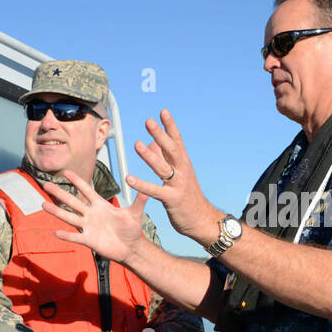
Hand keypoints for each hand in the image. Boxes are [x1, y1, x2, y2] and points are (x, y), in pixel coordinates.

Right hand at [42, 174, 148, 265]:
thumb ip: (139, 202)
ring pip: (70, 217)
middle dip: (60, 193)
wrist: (131, 248)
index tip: (66, 172)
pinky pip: (76, 237)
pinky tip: (55, 233)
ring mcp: (89, 227)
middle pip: (73, 201)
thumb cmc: (131, 229)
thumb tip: (146, 189)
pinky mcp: (89, 240)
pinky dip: (66, 235)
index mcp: (101, 205)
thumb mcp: (135, 214)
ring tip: (43, 205)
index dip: (77, 181)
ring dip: (57, 211)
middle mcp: (91, 214)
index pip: (87, 190)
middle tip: (45, 184)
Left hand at [125, 109, 220, 244]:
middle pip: (171, 150)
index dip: (170, 126)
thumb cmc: (188, 197)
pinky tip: (129, 179)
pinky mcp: (172, 199)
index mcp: (184, 164)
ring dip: (149, 156)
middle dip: (160, 135)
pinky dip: (141, 185)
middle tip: (149, 121)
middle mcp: (183, 171)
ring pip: (163, 168)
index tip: (163, 111)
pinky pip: (155, 190)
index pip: (177, 141)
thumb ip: (165, 158)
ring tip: (137, 144)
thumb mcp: (178, 175)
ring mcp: (179, 185)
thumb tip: (151, 143)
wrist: (202, 220)